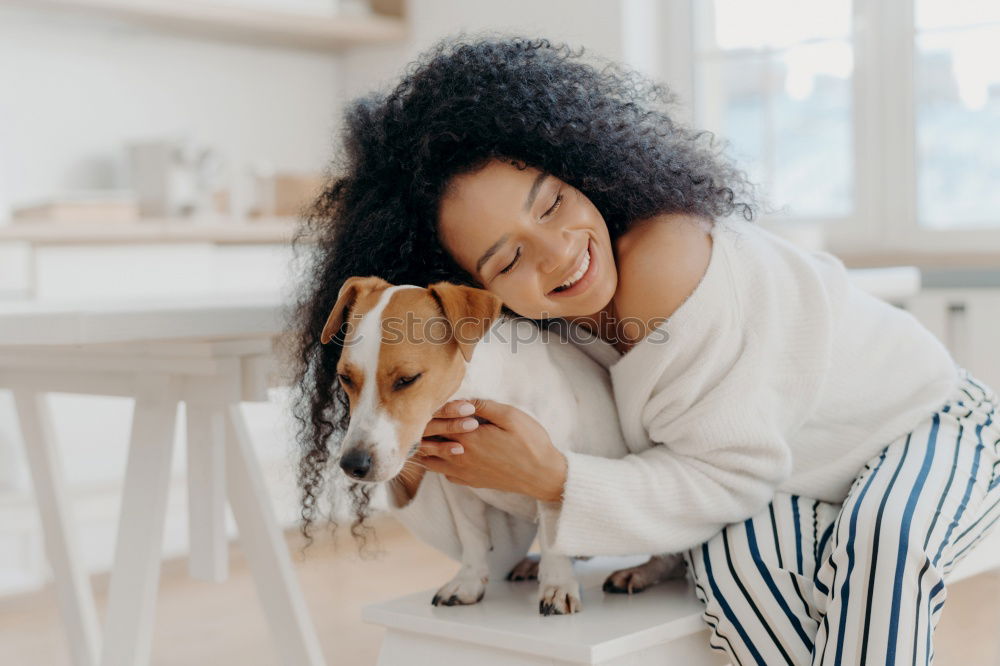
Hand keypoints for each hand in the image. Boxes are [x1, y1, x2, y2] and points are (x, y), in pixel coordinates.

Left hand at [419, 399, 567, 502]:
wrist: (542, 475)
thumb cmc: (530, 443)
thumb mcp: (511, 416)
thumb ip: (483, 406)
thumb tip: (463, 400)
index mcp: (468, 438)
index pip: (434, 422)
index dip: (431, 410)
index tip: (434, 400)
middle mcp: (459, 457)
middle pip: (426, 443)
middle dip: (422, 428)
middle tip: (426, 415)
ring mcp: (463, 472)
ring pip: (429, 461)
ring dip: (427, 447)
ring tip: (431, 434)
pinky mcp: (470, 482)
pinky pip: (443, 473)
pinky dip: (438, 462)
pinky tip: (447, 452)